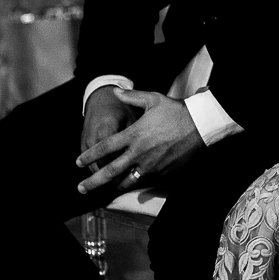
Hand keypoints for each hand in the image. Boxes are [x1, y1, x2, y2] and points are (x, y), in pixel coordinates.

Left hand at [75, 89, 204, 194]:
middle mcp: (138, 153)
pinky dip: (135, 183)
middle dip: (92, 182)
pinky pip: (144, 182)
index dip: (88, 156)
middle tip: (81, 188)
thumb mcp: (153, 99)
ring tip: (108, 188)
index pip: (104, 148)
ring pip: (126, 182)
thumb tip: (116, 91)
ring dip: (114, 186)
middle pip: (109, 171)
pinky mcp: (162, 172)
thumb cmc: (176, 111)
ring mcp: (150, 165)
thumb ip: (131, 96)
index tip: (78, 163)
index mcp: (133, 135)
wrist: (200, 125)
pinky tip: (132, 183)